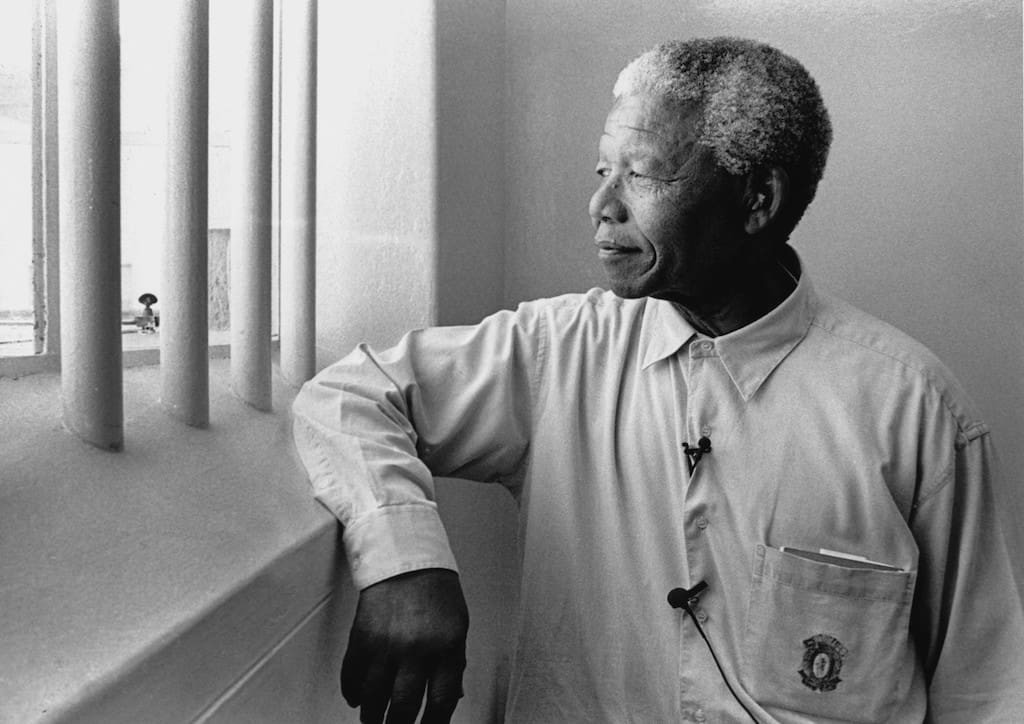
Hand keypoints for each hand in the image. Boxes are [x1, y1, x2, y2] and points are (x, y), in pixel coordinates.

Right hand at [341, 568, 468, 723]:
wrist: (406, 557)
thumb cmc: (435, 590)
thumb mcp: (457, 626)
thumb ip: (454, 663)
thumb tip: (452, 698)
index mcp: (447, 647)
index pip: (442, 701)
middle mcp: (416, 649)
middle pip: (404, 706)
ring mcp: (386, 645)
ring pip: (374, 698)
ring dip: (372, 715)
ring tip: (373, 720)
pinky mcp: (362, 637)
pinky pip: (353, 675)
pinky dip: (353, 692)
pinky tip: (357, 698)